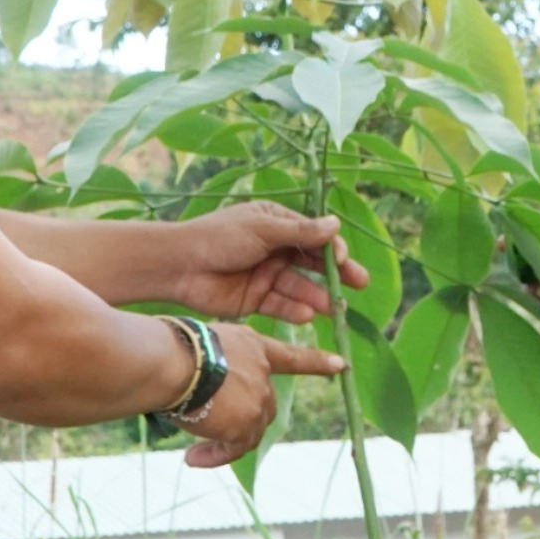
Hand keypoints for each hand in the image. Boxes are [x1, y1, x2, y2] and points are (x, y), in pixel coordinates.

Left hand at [170, 201, 369, 322]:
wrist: (179, 266)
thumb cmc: (219, 237)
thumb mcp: (262, 230)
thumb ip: (299, 233)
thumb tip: (336, 224)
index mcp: (275, 223)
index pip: (313, 235)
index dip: (331, 246)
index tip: (343, 258)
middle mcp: (274, 249)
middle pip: (312, 262)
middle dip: (336, 273)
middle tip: (359, 284)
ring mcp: (266, 275)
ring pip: (299, 286)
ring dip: (318, 295)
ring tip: (334, 306)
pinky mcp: (256, 299)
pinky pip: (281, 305)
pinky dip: (295, 311)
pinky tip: (307, 315)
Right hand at [176, 323, 343, 467]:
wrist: (171, 361)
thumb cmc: (172, 349)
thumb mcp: (204, 347)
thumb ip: (218, 367)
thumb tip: (205, 390)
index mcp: (253, 346)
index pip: (291, 357)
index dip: (316, 362)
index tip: (341, 365)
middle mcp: (262, 372)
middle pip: (264, 405)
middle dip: (240, 420)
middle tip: (208, 425)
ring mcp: (258, 399)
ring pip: (249, 430)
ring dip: (222, 443)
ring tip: (193, 451)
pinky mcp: (245, 424)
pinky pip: (234, 450)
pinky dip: (215, 457)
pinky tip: (192, 459)